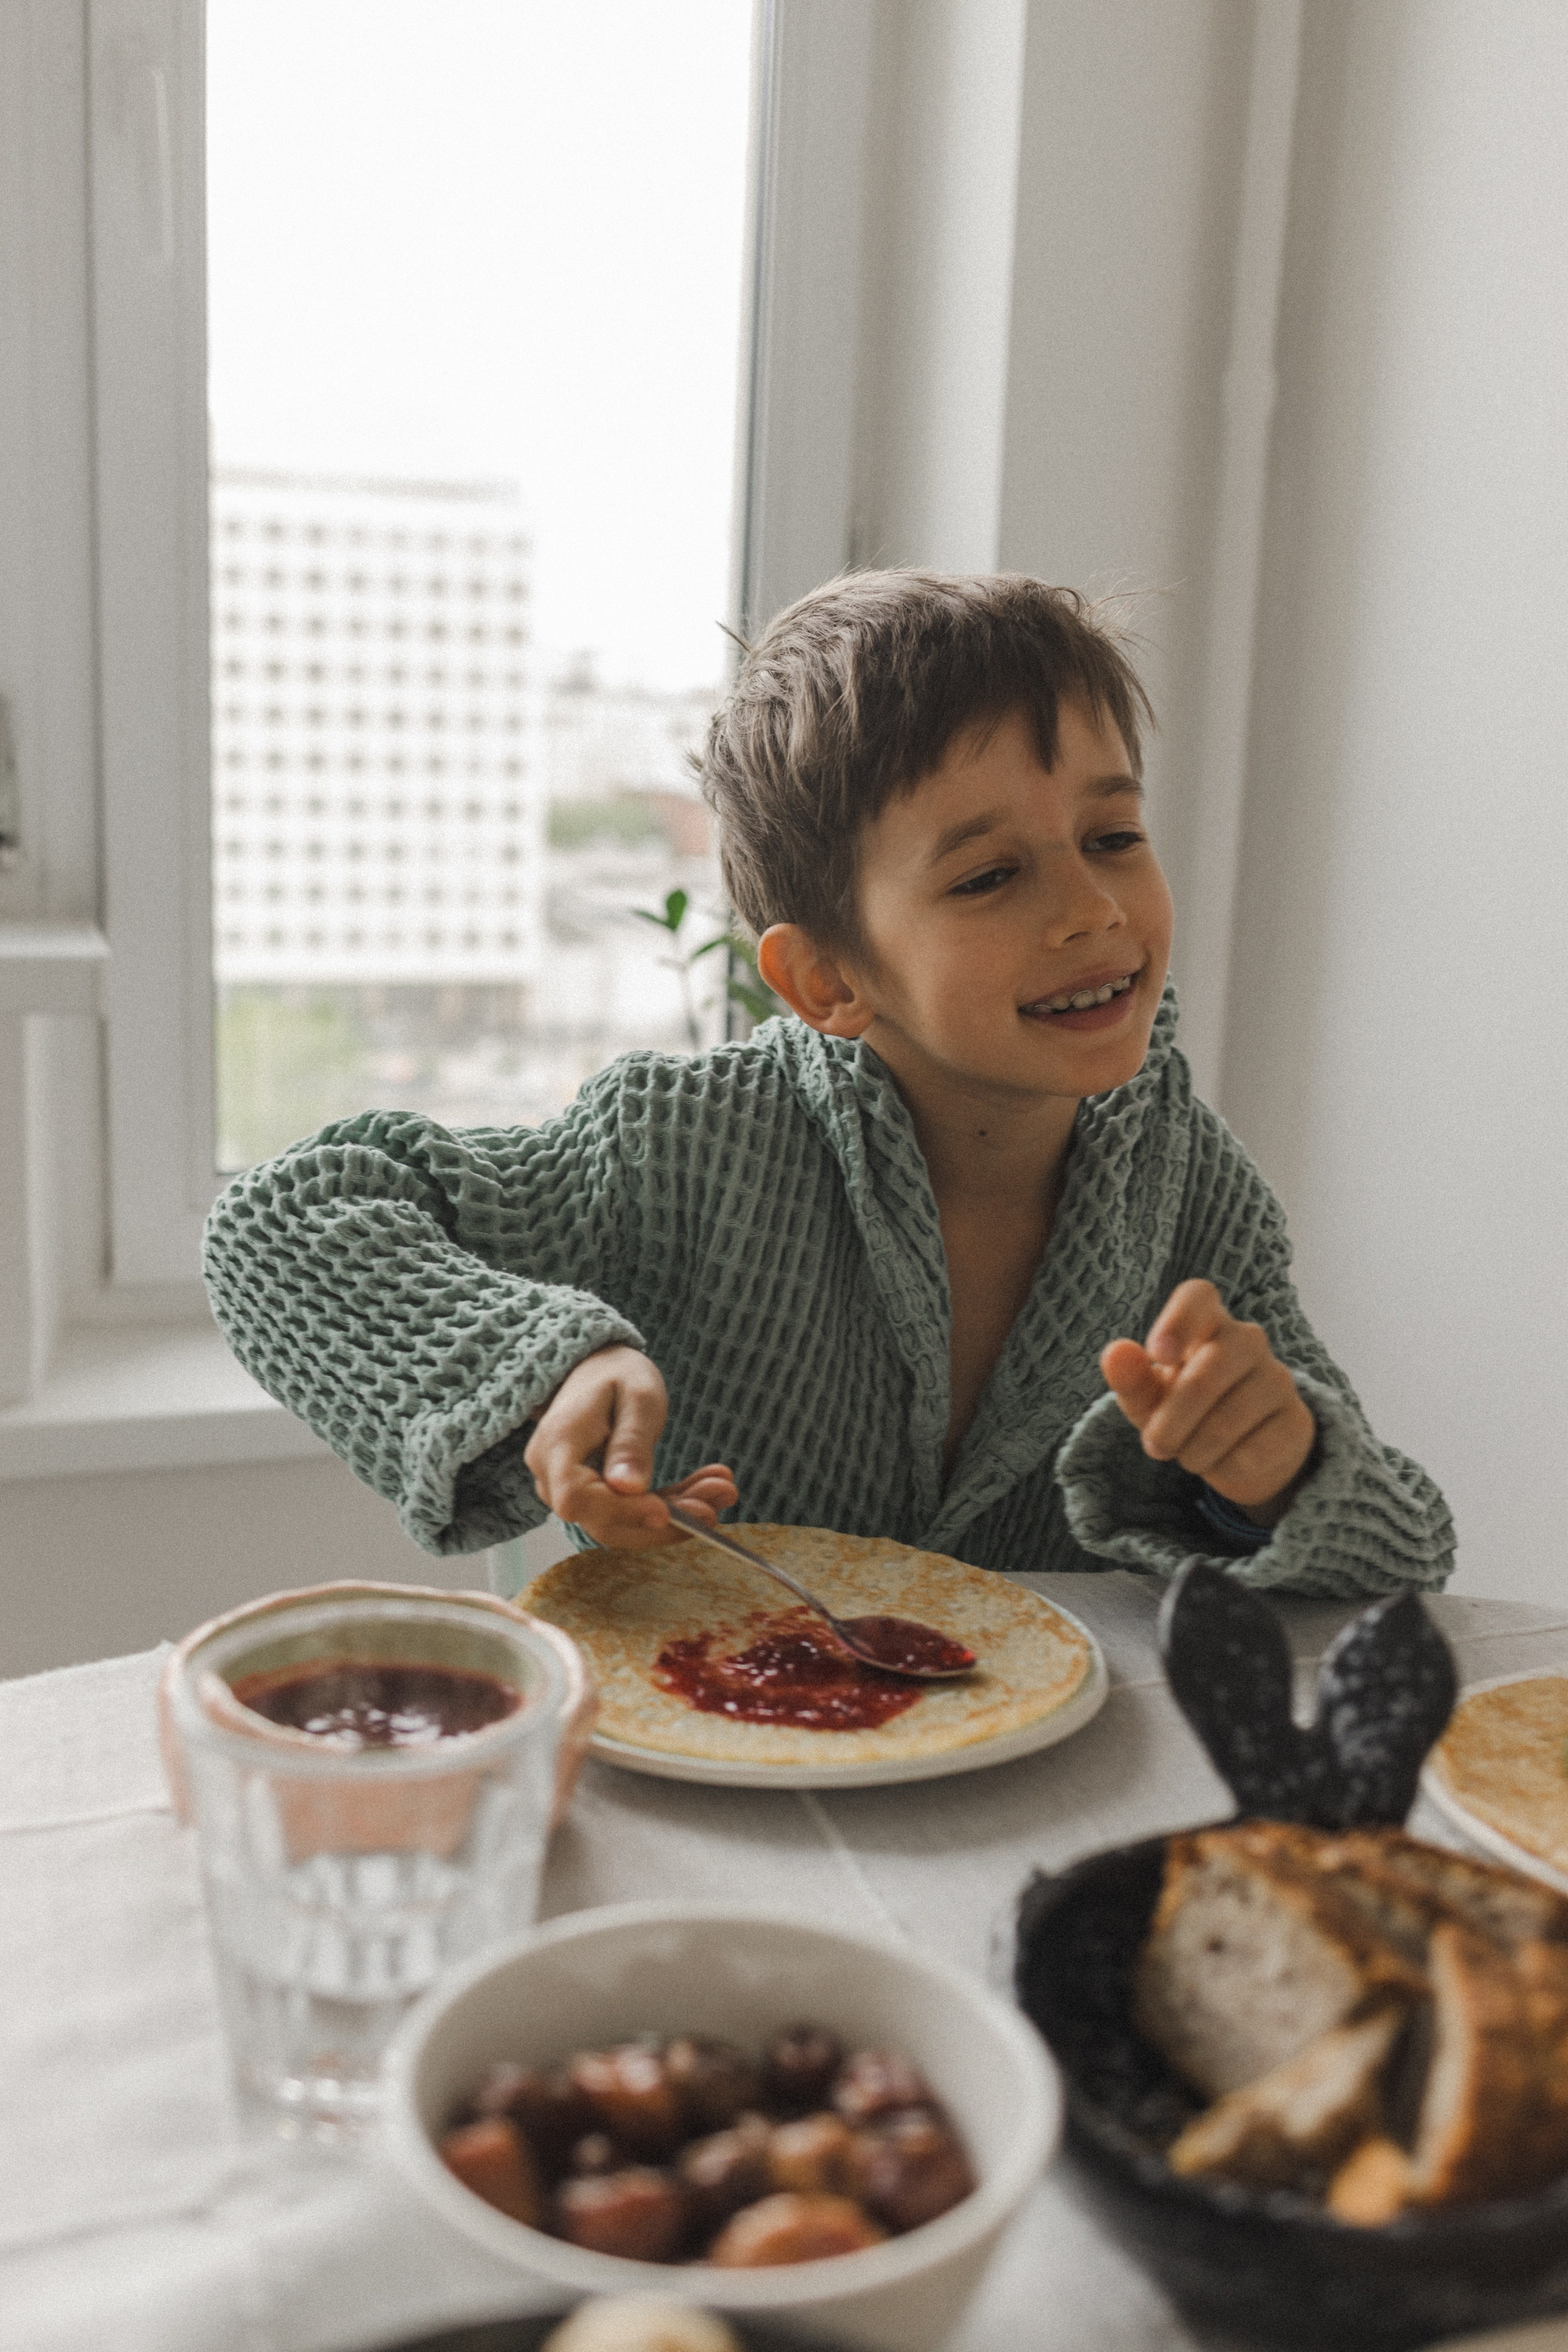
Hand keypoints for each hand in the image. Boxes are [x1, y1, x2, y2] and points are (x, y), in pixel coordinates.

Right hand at [522, 1344, 737, 1548]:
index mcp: (557, 1446)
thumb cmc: (617, 1375)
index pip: (578, 1498)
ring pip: (624, 1523)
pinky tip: (706, 1488)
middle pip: (605, 1522)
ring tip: (723, 1489)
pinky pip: (630, 1513)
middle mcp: (552, 1477)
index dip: (622, 1512)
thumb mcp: (637, 1397)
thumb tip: (629, 1488)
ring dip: (678, 1513)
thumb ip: (632, 1442)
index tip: (667, 1511)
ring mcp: (570, 1490)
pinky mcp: (593, 1497)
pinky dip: (671, 1504)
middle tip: (722, 1495)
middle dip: (668, 1519)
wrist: (598, 1370)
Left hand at [1100, 1280, 1314, 1524]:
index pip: (1199, 1296)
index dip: (1177, 1321)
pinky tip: (1222, 1462)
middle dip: (1171, 1422)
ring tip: (1188, 1455)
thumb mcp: (1150, 1396)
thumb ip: (1130, 1376)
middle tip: (1154, 1446)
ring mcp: (1278, 1378)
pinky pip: (1253, 1452)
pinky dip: (1224, 1468)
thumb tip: (1115, 1352)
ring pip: (1228, 1420)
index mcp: (1206, 1321)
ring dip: (1195, 1451)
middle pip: (1205, 1376)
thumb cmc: (1185, 1409)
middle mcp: (1248, 1340)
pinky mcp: (1296, 1419)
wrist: (1243, 1450)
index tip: (1158, 1355)